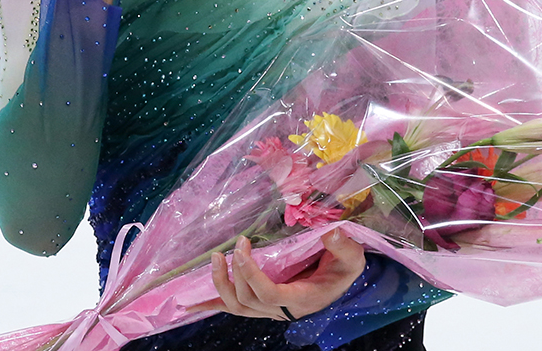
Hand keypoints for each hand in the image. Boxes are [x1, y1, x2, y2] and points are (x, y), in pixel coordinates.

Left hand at [197, 229, 365, 320]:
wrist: (339, 283)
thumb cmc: (343, 270)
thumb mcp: (351, 258)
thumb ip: (343, 246)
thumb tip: (331, 231)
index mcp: (301, 298)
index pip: (269, 293)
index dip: (251, 274)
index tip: (243, 247)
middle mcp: (281, 310)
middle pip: (247, 301)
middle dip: (235, 274)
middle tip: (232, 246)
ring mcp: (268, 310)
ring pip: (237, 307)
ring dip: (221, 284)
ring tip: (215, 258)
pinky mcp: (260, 305)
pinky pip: (232, 308)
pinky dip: (211, 304)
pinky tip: (190, 303)